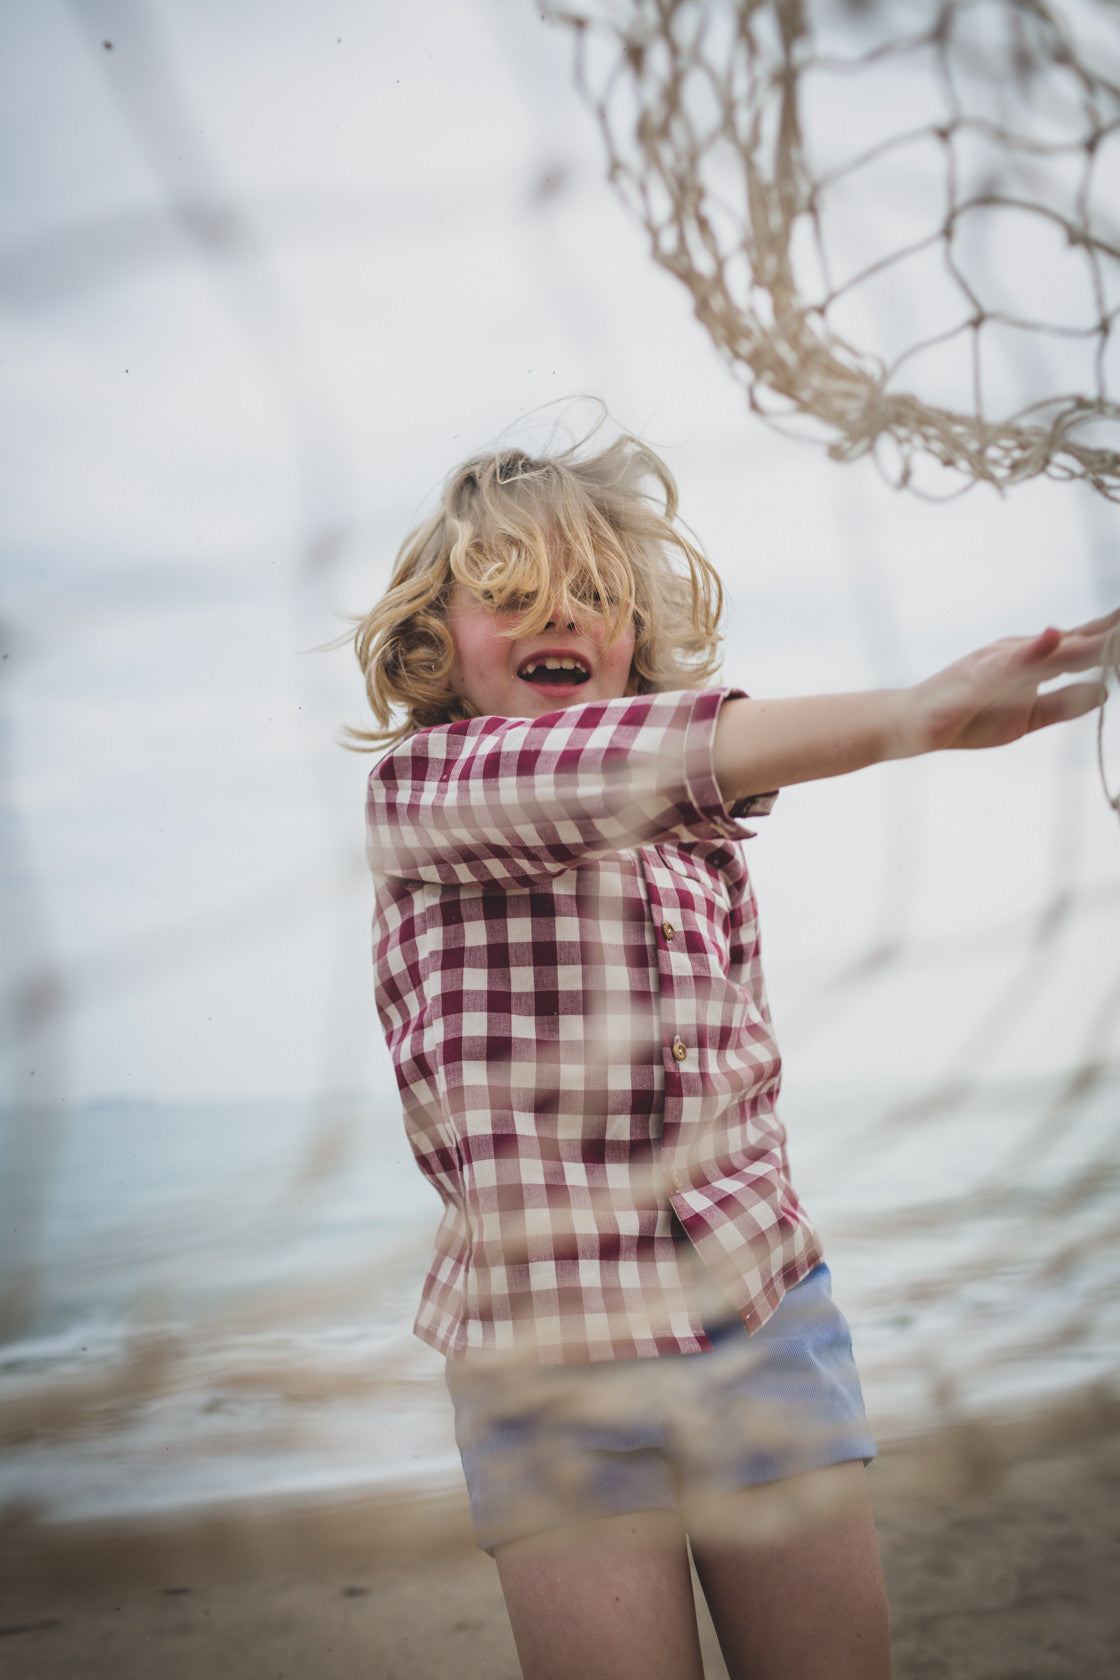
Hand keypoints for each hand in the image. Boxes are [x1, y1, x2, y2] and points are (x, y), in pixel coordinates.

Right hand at [898, 607, 1118, 756]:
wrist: (911, 726)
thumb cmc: (967, 719)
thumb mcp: (1027, 718)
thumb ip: (1062, 704)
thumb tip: (1106, 690)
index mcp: (1033, 663)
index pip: (1083, 644)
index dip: (1113, 635)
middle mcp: (1018, 654)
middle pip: (1073, 643)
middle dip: (1107, 636)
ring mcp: (995, 662)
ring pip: (1045, 650)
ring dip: (1079, 641)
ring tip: (1111, 634)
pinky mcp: (973, 678)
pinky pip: (1004, 665)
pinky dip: (1028, 651)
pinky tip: (1051, 637)